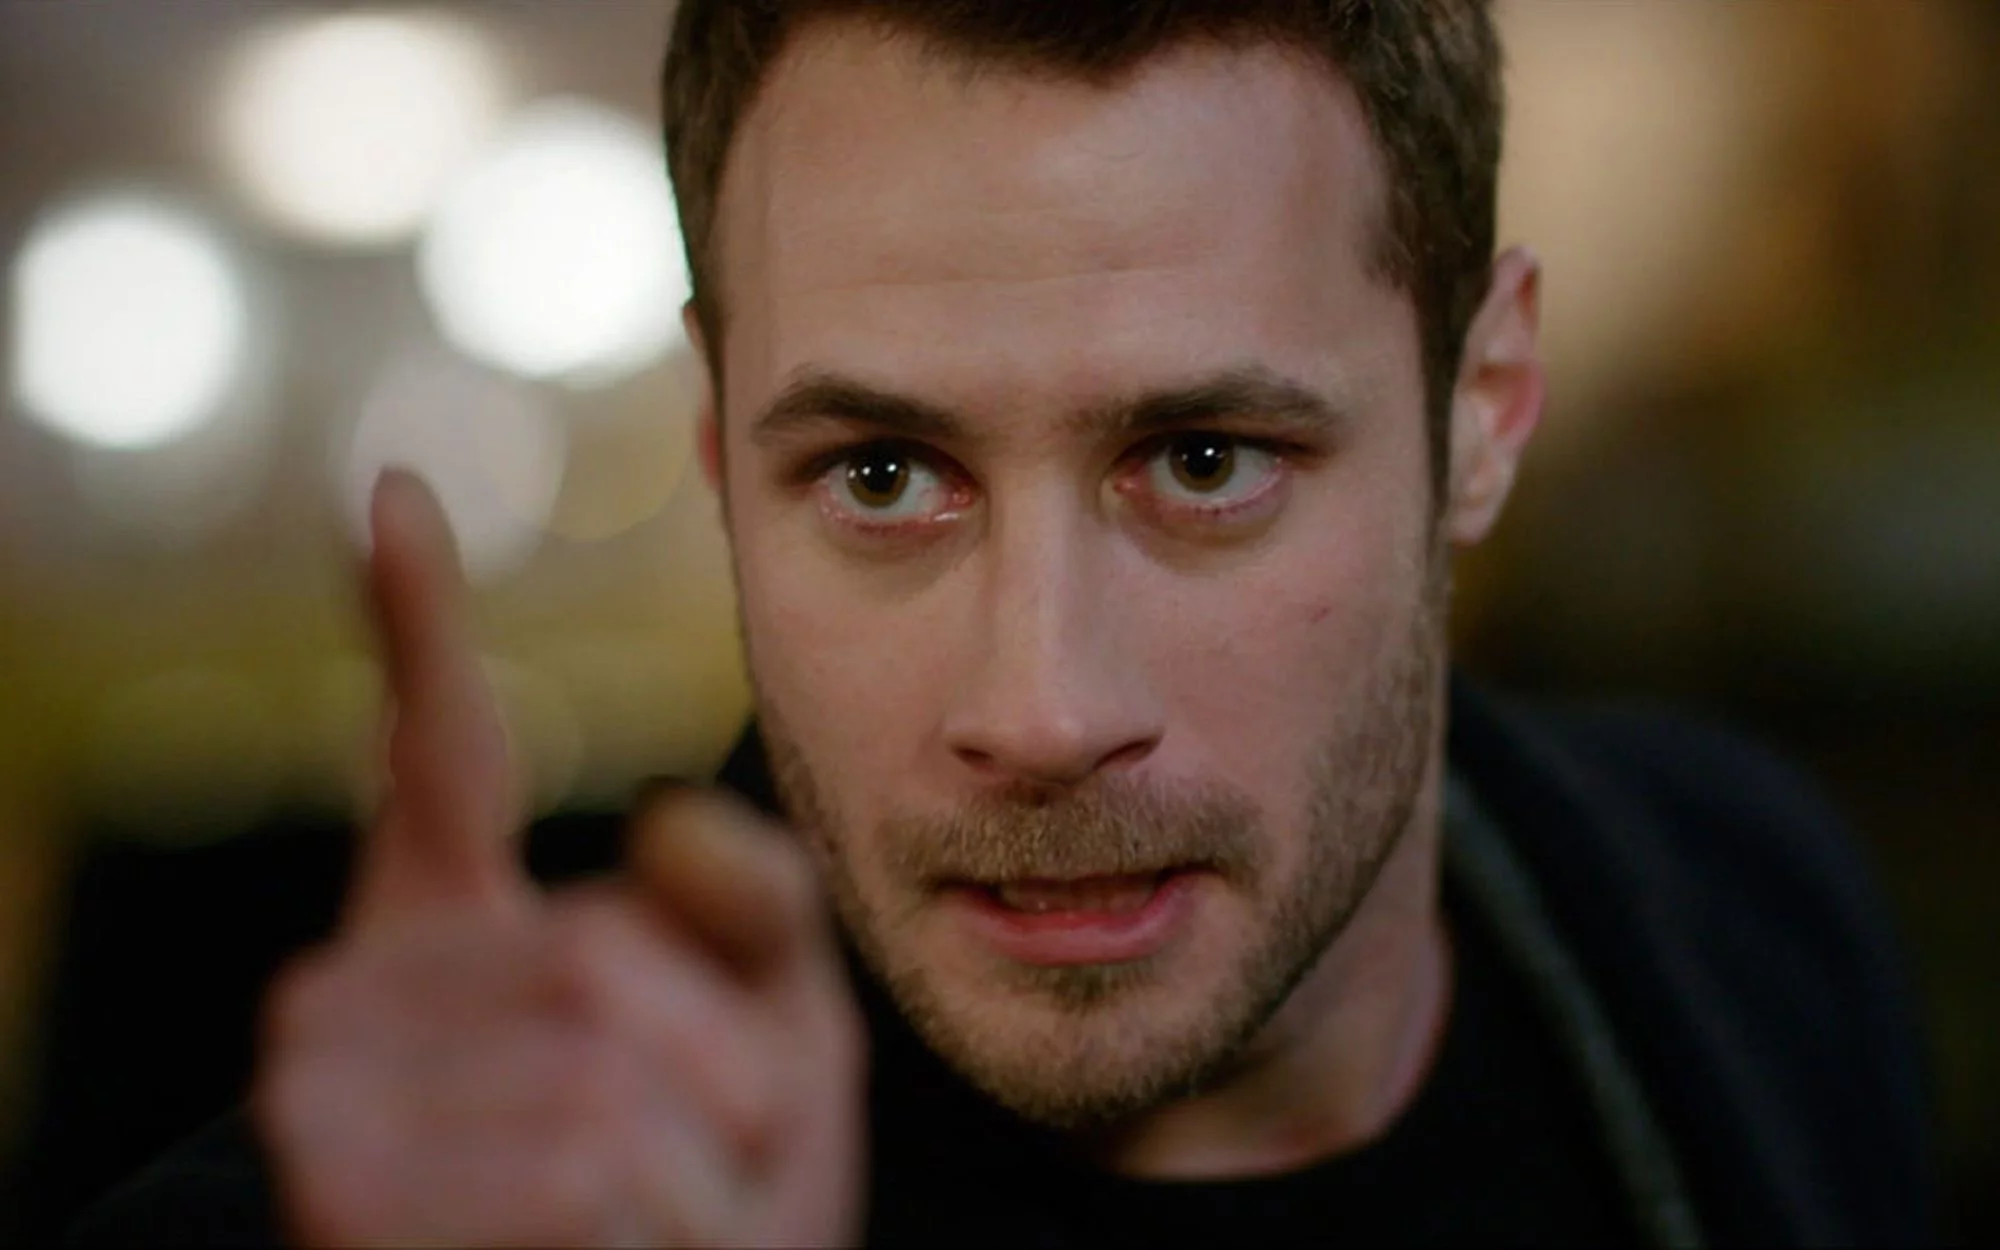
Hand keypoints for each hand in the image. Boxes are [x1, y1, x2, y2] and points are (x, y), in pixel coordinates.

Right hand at [252, 471, 864, 1247]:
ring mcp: (324, 1095)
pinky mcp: (336, 1191)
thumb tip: (659, 816)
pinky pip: (583, 1175)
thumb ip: (743, 911)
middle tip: (727, 1157)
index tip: (396, 493)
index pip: (436, 754)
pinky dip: (667, 1236)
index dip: (421, 624)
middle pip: (602, 958)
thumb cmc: (707, 1191)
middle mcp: (354, 997)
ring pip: (603, 1074)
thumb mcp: (770, 1031)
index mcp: (451, 935)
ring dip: (712, 1173)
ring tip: (683, 1220)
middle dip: (729, 1071)